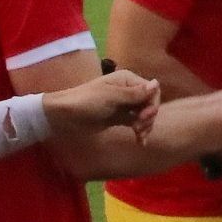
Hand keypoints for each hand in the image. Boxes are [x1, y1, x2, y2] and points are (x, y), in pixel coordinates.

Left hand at [45, 69, 160, 141]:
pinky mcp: (119, 117)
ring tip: (139, 136)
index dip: (152, 104)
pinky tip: (140, 141)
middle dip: (149, 117)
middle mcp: (128, 90)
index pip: (152, 91)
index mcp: (127, 79)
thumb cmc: (86, 102)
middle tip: (139, 128)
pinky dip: (140, 131)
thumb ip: (135, 93)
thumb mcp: (111, 97)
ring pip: (144, 114)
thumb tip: (158, 83)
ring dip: (145, 125)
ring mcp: (124, 104)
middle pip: (150, 103)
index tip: (145, 118)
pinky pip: (136, 123)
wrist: (63, 116)